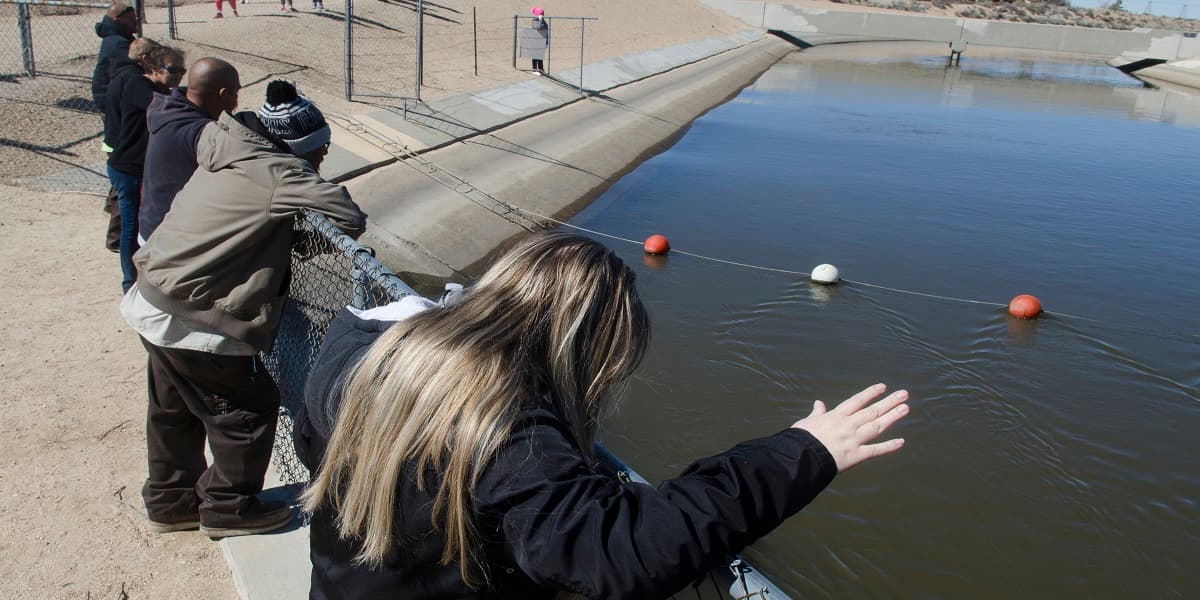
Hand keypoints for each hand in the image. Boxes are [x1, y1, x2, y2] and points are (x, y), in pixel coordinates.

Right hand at [791, 384, 908, 471]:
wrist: (800, 457)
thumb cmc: (800, 439)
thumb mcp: (807, 422)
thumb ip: (817, 413)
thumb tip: (818, 403)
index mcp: (836, 416)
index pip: (857, 401)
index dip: (871, 393)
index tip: (883, 387)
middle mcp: (847, 425)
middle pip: (872, 411)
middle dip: (889, 402)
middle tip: (904, 394)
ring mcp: (853, 440)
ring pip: (876, 426)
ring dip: (892, 417)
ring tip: (905, 408)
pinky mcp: (855, 456)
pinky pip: (875, 450)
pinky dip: (888, 447)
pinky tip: (901, 442)